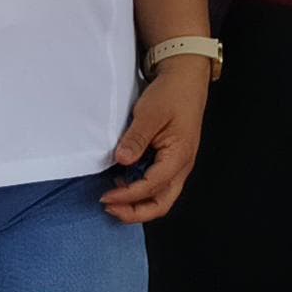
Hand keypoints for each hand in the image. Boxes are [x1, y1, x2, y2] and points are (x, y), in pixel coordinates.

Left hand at [103, 55, 211, 222]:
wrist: (185, 79)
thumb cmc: (171, 94)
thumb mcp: (150, 113)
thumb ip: (136, 139)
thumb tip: (122, 161)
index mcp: (179, 155)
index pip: (152, 186)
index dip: (128, 196)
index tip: (106, 197)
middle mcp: (182, 165)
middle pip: (161, 204)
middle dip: (135, 212)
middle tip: (109, 209)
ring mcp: (178, 164)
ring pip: (160, 198)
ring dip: (137, 204)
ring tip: (113, 199)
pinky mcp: (170, 160)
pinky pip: (157, 185)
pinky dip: (140, 192)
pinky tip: (122, 183)